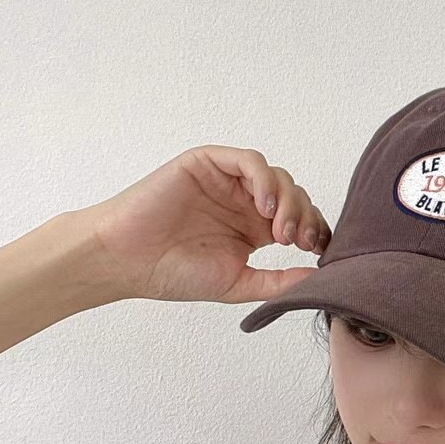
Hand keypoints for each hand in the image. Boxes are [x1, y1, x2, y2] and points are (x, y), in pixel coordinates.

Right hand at [80, 145, 332, 303]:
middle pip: (295, 196)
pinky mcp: (208, 162)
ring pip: (277, 177)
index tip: (318, 252)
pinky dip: (264, 179)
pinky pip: (248, 160)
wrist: (126, 260)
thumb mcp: (237, 283)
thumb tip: (318, 280)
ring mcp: (228, 181)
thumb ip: (278, 281)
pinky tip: (264, 206)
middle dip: (305, 218)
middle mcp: (245, 201)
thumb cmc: (173, 273)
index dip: (315, 231)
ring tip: (280, 230)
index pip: (300, 220)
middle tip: (299, 242)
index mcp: (256, 228)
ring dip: (288, 201)